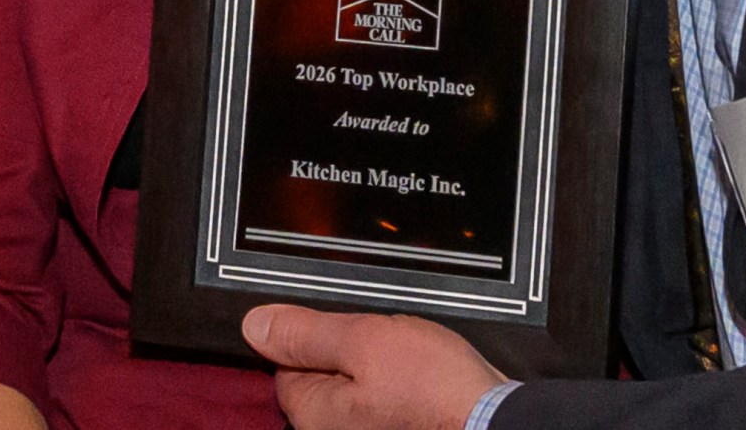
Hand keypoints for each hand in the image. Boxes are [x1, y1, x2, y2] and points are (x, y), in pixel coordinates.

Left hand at [242, 304, 506, 429]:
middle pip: (323, 377)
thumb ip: (307, 333)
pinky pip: (383, 402)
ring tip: (409, 358)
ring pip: (357, 387)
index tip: (349, 325)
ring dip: (378, 366)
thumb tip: (253, 325)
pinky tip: (421, 376)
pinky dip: (399, 385)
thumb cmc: (433, 388)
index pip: (288, 363)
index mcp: (313, 415)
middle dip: (351, 351)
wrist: (491, 422)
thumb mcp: (364, 341)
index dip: (318, 334)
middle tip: (386, 340)